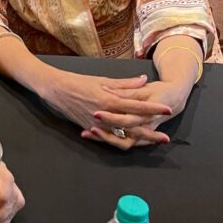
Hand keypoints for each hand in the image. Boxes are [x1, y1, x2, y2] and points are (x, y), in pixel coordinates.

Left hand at [0, 162, 24, 222]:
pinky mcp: (8, 195)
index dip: (1, 194)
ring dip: (3, 219)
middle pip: (12, 194)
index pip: (5, 178)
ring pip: (15, 203)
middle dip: (1, 212)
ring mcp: (8, 185)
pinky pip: (12, 209)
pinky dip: (3, 221)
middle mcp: (4, 174)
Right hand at [43, 70, 171, 148]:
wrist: (55, 89)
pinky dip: (120, 141)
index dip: (153, 108)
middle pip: (133, 127)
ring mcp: (97, 124)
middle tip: (165, 138)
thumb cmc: (78, 81)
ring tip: (152, 142)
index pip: (136, 105)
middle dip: (150, 133)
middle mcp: (105, 114)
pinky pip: (108, 138)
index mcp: (109, 99)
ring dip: (138, 139)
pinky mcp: (90, 129)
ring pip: (122, 136)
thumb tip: (143, 80)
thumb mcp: (102, 79)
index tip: (167, 109)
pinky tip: (132, 142)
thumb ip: (124, 83)